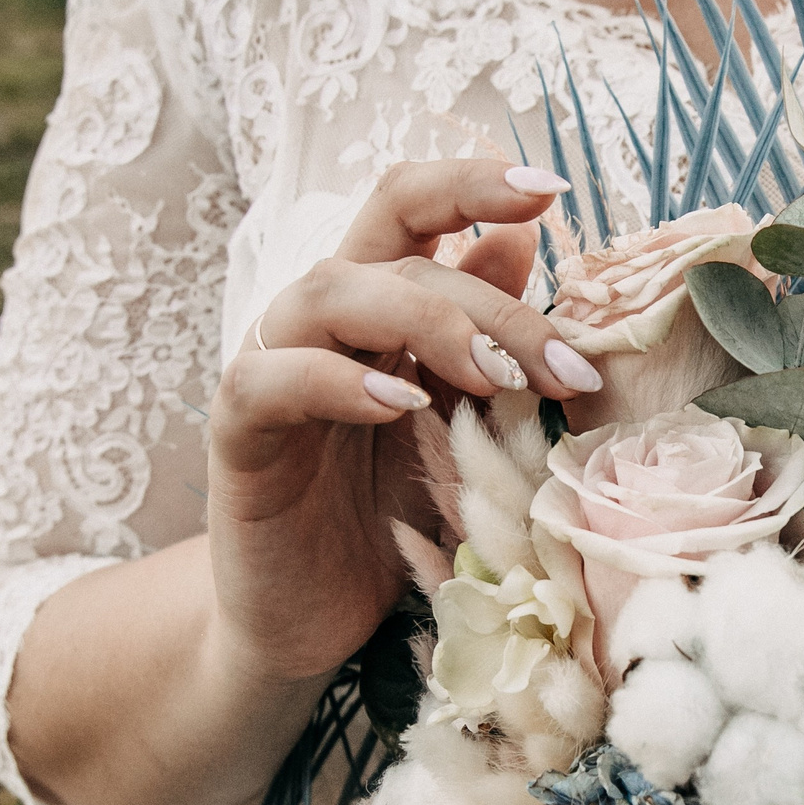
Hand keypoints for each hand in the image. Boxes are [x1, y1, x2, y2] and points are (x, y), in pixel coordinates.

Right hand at [204, 159, 602, 683]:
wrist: (308, 620)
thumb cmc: (387, 518)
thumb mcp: (458, 425)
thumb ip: (485, 339)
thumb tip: (525, 242)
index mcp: (376, 304)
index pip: (410, 206)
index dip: (472, 183)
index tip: (553, 189)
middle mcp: (319, 320)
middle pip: (396, 255)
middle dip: (494, 306)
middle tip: (566, 370)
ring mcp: (270, 368)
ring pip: (327, 292)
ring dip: (425, 323)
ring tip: (494, 379)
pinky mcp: (238, 433)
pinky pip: (271, 379)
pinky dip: (337, 382)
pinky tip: (400, 405)